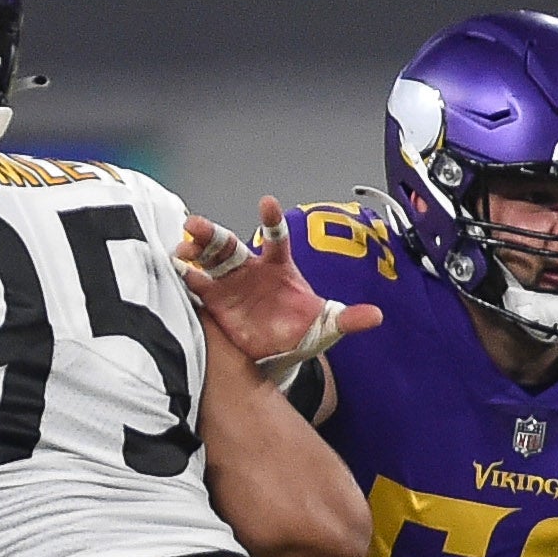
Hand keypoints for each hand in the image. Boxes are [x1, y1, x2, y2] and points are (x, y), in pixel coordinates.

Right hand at [180, 195, 378, 374]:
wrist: (279, 354)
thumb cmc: (301, 331)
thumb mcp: (326, 325)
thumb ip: (347, 318)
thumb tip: (376, 316)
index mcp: (279, 267)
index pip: (276, 238)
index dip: (271, 220)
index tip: (266, 202)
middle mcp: (251, 269)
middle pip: (230, 245)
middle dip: (212, 233)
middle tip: (196, 224)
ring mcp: (230, 284)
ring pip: (209, 259)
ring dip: (194, 250)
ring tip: (182, 248)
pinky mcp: (215, 301)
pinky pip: (199, 285)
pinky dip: (188, 277)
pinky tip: (180, 272)